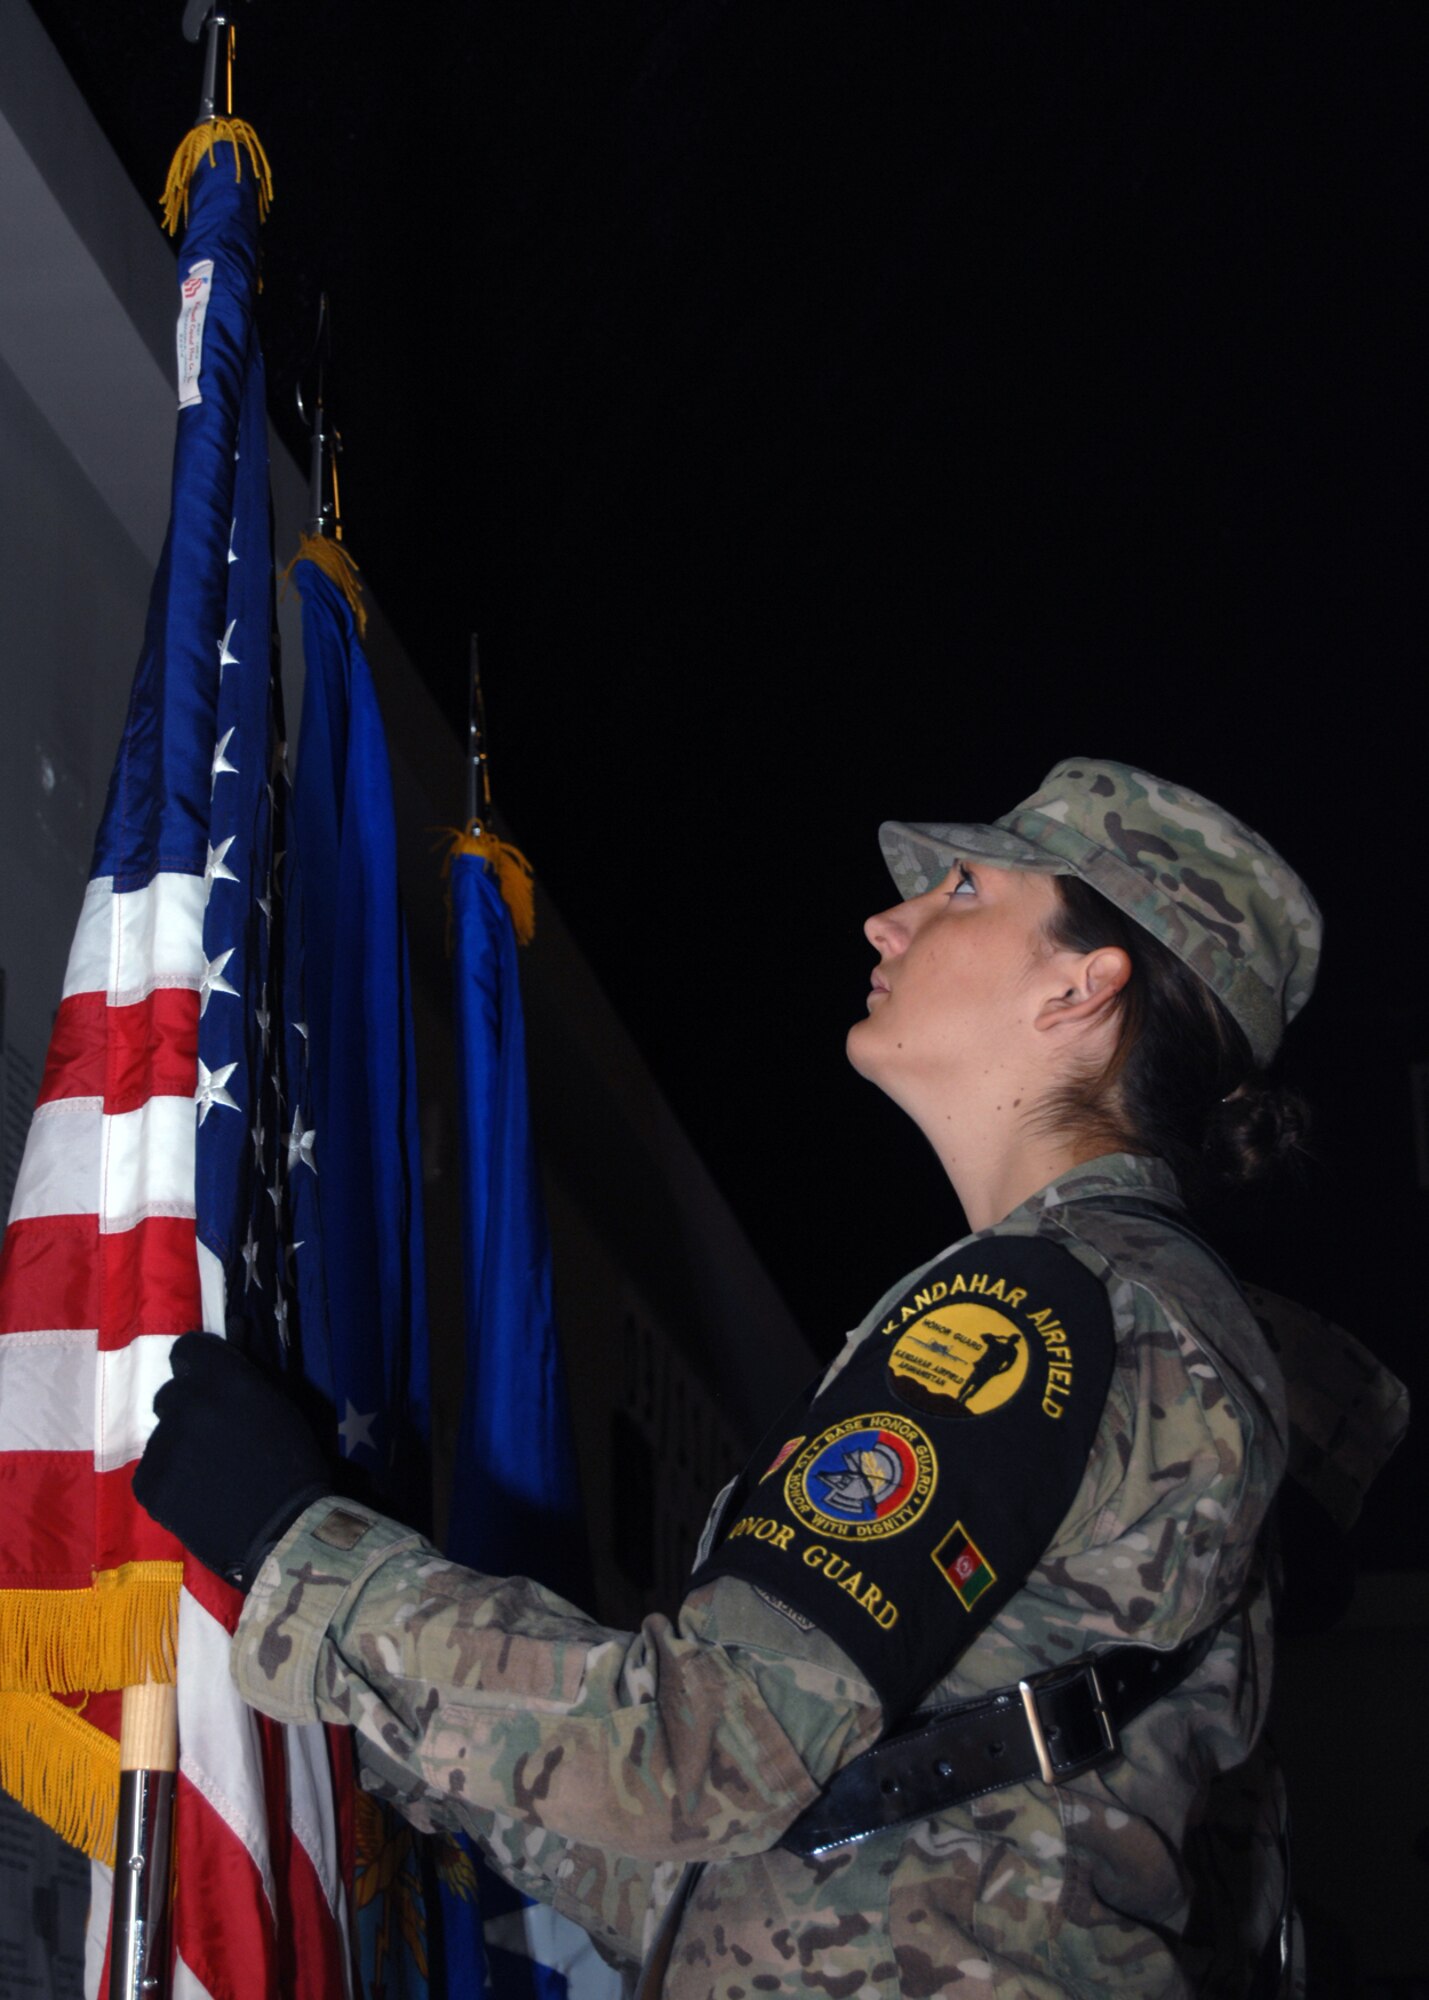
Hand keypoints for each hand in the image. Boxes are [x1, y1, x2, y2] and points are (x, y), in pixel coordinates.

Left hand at [133, 1331, 331, 1588]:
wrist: (282, 1531)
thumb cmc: (294, 1465)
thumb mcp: (279, 1407)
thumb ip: (246, 1376)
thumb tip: (234, 1335)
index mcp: (223, 1380)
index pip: (186, 1349)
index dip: (199, 1366)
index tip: (211, 1384)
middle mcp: (186, 1404)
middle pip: (170, 1395)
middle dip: (189, 1410)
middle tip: (213, 1437)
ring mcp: (162, 1445)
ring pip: (163, 1436)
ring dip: (180, 1448)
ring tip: (208, 1476)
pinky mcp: (148, 1483)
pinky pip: (152, 1471)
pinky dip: (169, 1480)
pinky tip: (195, 1497)